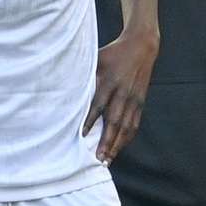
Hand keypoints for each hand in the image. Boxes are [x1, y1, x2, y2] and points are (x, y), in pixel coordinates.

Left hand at [82, 30, 158, 163]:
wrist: (141, 46)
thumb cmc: (113, 53)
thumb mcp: (96, 58)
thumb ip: (84, 73)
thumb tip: (64, 85)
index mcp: (109, 81)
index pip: (98, 104)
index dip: (90, 120)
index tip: (82, 135)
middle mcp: (122, 92)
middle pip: (114, 121)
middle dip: (107, 141)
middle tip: (98, 158)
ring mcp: (133, 98)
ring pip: (126, 126)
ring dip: (117, 144)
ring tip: (108, 159)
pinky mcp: (141, 101)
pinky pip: (135, 123)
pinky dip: (128, 137)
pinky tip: (120, 147)